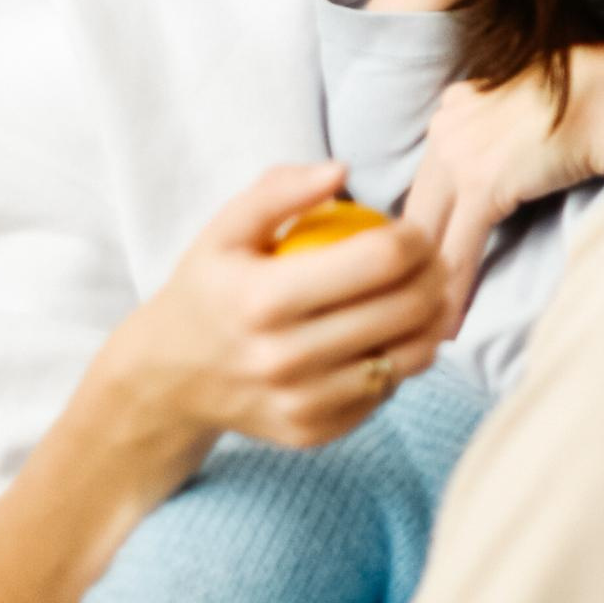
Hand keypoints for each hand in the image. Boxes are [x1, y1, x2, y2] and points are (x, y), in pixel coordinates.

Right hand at [101, 162, 454, 468]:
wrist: (167, 377)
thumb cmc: (209, 288)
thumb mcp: (225, 229)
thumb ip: (280, 190)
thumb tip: (341, 170)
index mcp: (263, 298)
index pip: (380, 260)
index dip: (415, 238)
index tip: (412, 230)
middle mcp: (284, 357)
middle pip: (406, 308)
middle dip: (436, 275)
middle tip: (432, 261)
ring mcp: (301, 402)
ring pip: (409, 357)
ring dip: (431, 322)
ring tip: (425, 297)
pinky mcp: (313, 432)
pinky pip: (386, 393)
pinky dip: (400, 362)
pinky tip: (392, 338)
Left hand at [406, 25, 603, 304]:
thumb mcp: (544, 120)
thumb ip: (521, 144)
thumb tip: (523, 177)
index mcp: (463, 106)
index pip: (431, 184)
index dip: (429, 232)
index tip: (426, 273)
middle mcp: (450, 124)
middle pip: (419, 210)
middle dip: (415, 264)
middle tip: (417, 315)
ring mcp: (460, 151)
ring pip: (430, 237)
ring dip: (431, 286)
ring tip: (431, 332)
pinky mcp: (482, 182)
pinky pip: (458, 251)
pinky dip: (454, 294)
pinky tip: (450, 328)